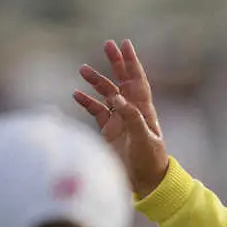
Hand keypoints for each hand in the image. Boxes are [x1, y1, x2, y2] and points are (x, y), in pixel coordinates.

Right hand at [73, 40, 169, 197]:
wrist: (146, 182)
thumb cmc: (150, 161)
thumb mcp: (143, 139)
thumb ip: (131, 118)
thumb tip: (117, 98)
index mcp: (144, 110)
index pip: (137, 81)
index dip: (132, 62)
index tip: (125, 44)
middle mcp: (132, 111)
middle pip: (123, 81)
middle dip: (116, 63)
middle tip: (107, 45)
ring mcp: (120, 120)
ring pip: (107, 94)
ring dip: (96, 82)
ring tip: (82, 69)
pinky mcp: (109, 131)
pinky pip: (97, 111)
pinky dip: (87, 102)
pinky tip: (77, 94)